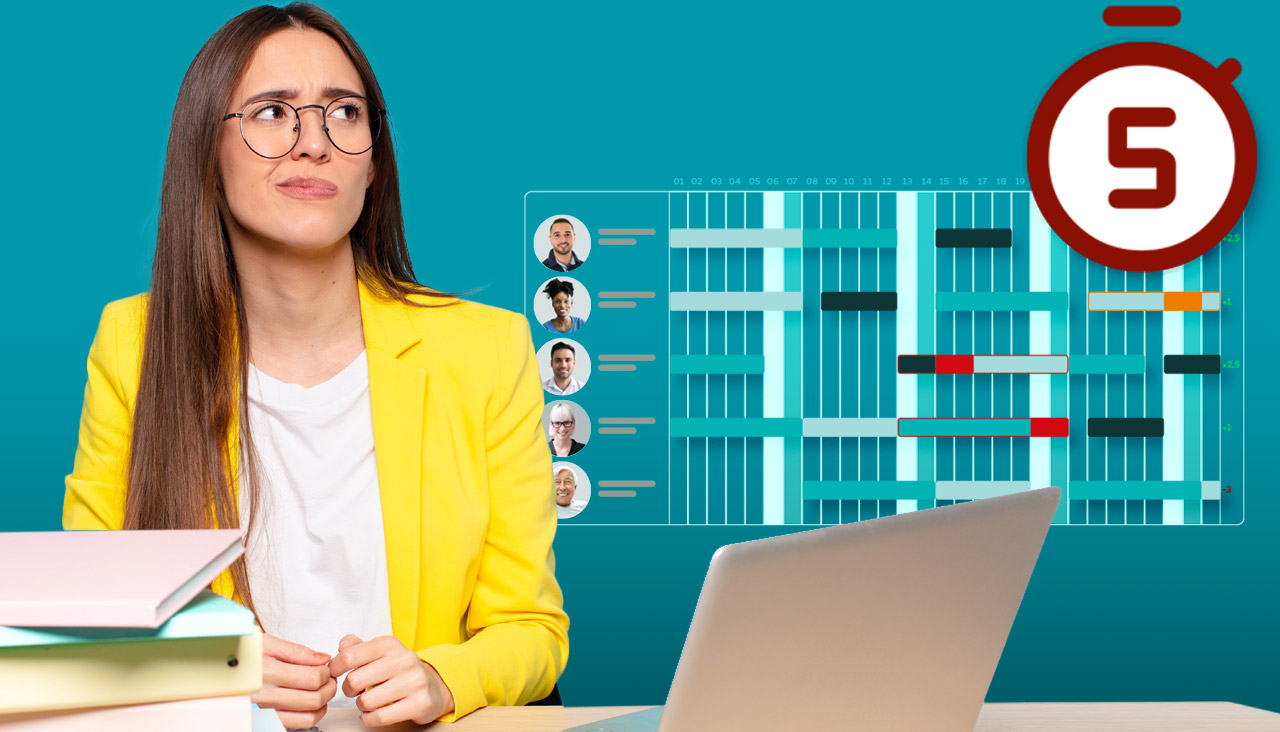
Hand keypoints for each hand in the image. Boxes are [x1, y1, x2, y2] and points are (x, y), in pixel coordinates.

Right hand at [252, 633, 337, 729]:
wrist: (219, 671)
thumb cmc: (243, 655)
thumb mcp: (266, 643)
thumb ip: (297, 651)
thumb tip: (323, 658)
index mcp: (267, 672)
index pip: (313, 678)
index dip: (326, 672)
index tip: (325, 666)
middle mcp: (265, 695)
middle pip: (314, 698)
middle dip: (329, 686)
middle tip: (328, 678)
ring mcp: (265, 711)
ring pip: (309, 716)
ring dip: (323, 703)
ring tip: (320, 690)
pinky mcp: (266, 721)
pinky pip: (297, 725)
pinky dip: (311, 715)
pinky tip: (308, 702)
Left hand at [328, 634, 455, 726]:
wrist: (434, 685)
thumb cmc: (400, 670)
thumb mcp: (380, 651)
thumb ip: (357, 646)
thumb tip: (342, 647)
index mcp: (390, 644)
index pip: (349, 656)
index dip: (336, 668)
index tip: (336, 673)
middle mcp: (404, 660)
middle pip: (354, 680)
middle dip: (349, 689)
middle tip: (355, 690)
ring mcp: (414, 682)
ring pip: (366, 701)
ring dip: (361, 705)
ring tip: (368, 701)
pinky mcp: (419, 704)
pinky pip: (379, 717)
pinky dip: (369, 718)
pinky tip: (372, 712)